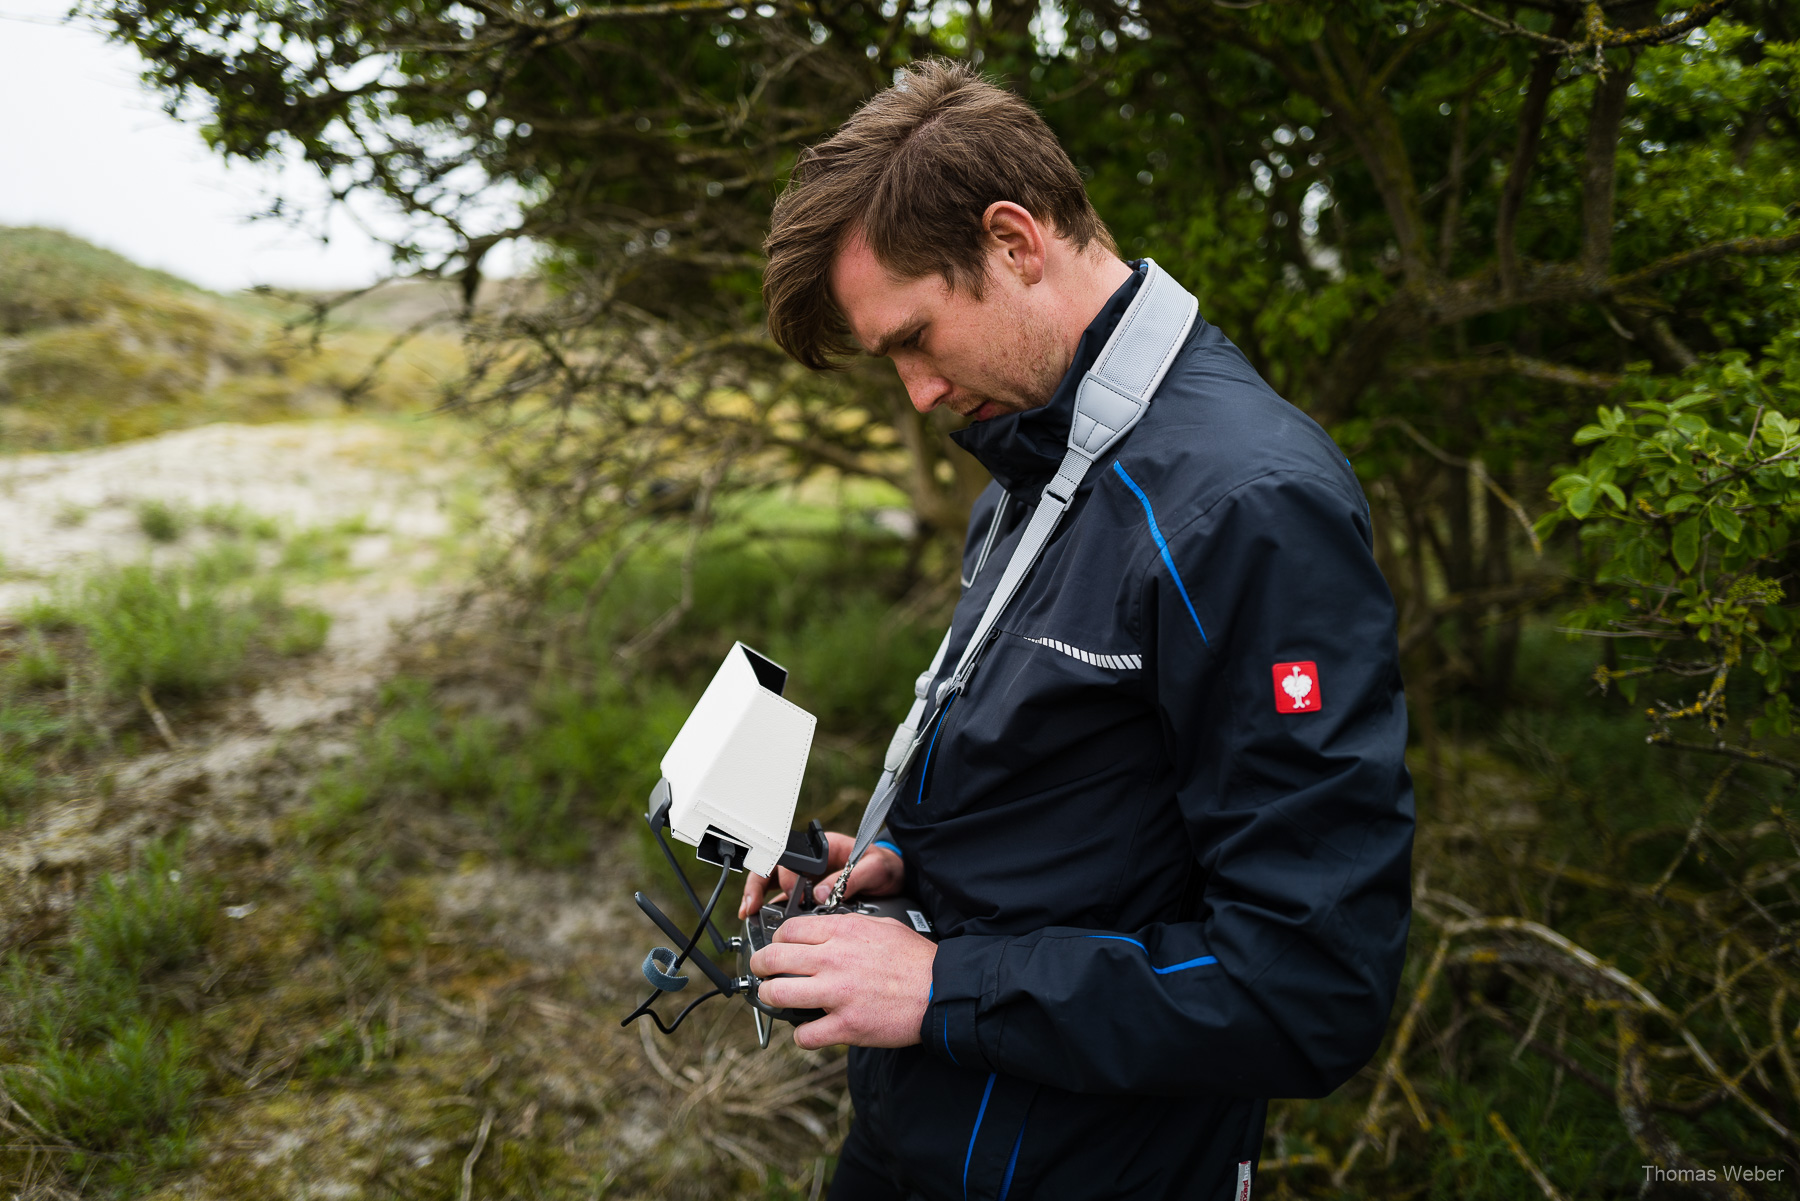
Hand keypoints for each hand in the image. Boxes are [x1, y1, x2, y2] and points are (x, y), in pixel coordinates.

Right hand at [736, 831, 902, 918]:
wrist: (895, 876)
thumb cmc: (884, 866)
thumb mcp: (873, 869)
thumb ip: (850, 879)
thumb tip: (821, 894)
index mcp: (823, 849)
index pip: (790, 857)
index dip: (782, 876)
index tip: (787, 893)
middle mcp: (810, 862)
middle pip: (773, 871)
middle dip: (758, 888)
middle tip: (752, 908)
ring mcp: (808, 878)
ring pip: (774, 887)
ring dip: (761, 900)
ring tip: (751, 917)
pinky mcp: (810, 894)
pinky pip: (785, 901)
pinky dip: (774, 912)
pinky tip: (766, 924)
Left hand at [749, 912, 934, 1048]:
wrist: (941, 991)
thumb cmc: (915, 959)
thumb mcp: (880, 927)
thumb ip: (847, 927)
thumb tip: (823, 930)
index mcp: (841, 932)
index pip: (788, 930)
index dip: (775, 941)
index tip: (776, 949)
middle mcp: (833, 959)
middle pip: (773, 959)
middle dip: (760, 967)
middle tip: (762, 973)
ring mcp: (837, 994)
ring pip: (778, 994)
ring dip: (772, 998)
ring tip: (777, 1000)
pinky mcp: (846, 1026)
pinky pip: (805, 1035)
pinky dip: (802, 1035)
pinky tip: (810, 1030)